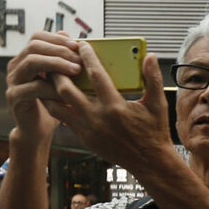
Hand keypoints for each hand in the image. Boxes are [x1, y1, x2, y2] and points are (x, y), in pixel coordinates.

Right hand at [5, 32, 83, 142]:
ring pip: (32, 62)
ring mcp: (13, 81)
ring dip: (57, 64)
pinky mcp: (15, 97)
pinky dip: (53, 88)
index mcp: (26, 58)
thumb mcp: (61, 79)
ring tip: (76, 71)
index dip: (57, 38)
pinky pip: (33, 87)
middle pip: (34, 46)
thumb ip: (64, 62)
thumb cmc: (52, 102)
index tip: (77, 45)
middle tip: (79, 59)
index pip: (37, 37)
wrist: (37, 129)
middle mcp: (16, 66)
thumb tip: (77, 42)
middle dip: (60, 50)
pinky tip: (67, 92)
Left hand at [38, 42, 171, 171]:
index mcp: (116, 107)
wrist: (150, 162)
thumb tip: (151, 57)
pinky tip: (58, 97)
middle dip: (59, 72)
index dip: (87, 57)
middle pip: (65, 90)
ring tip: (51, 78)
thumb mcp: (158, 104)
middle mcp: (98, 118)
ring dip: (50, 90)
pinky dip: (58, 106)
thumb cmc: (155, 132)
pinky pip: (63, 119)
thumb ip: (153, 79)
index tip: (83, 45)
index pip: (95, 75)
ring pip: (56, 106)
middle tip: (58, 60)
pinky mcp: (84, 138)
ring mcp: (88, 130)